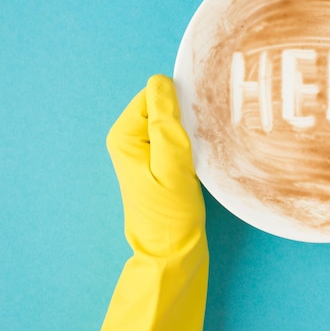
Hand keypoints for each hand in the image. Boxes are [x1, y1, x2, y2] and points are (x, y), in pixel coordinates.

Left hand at [102, 75, 208, 330]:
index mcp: (125, 135)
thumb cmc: (170, 211)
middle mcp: (132, 138)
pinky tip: (202, 155)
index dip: (179, 102)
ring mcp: (147, 150)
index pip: (154, 94)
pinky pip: (179, 137)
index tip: (198, 120)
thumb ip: (164, 120)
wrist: (173, 250)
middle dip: (187, 115)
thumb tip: (160, 80)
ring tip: (203, 148)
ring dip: (193, 129)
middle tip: (202, 137)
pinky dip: (193, 141)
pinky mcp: (162, 161)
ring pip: (175, 121)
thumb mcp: (171, 163)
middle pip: (164, 106)